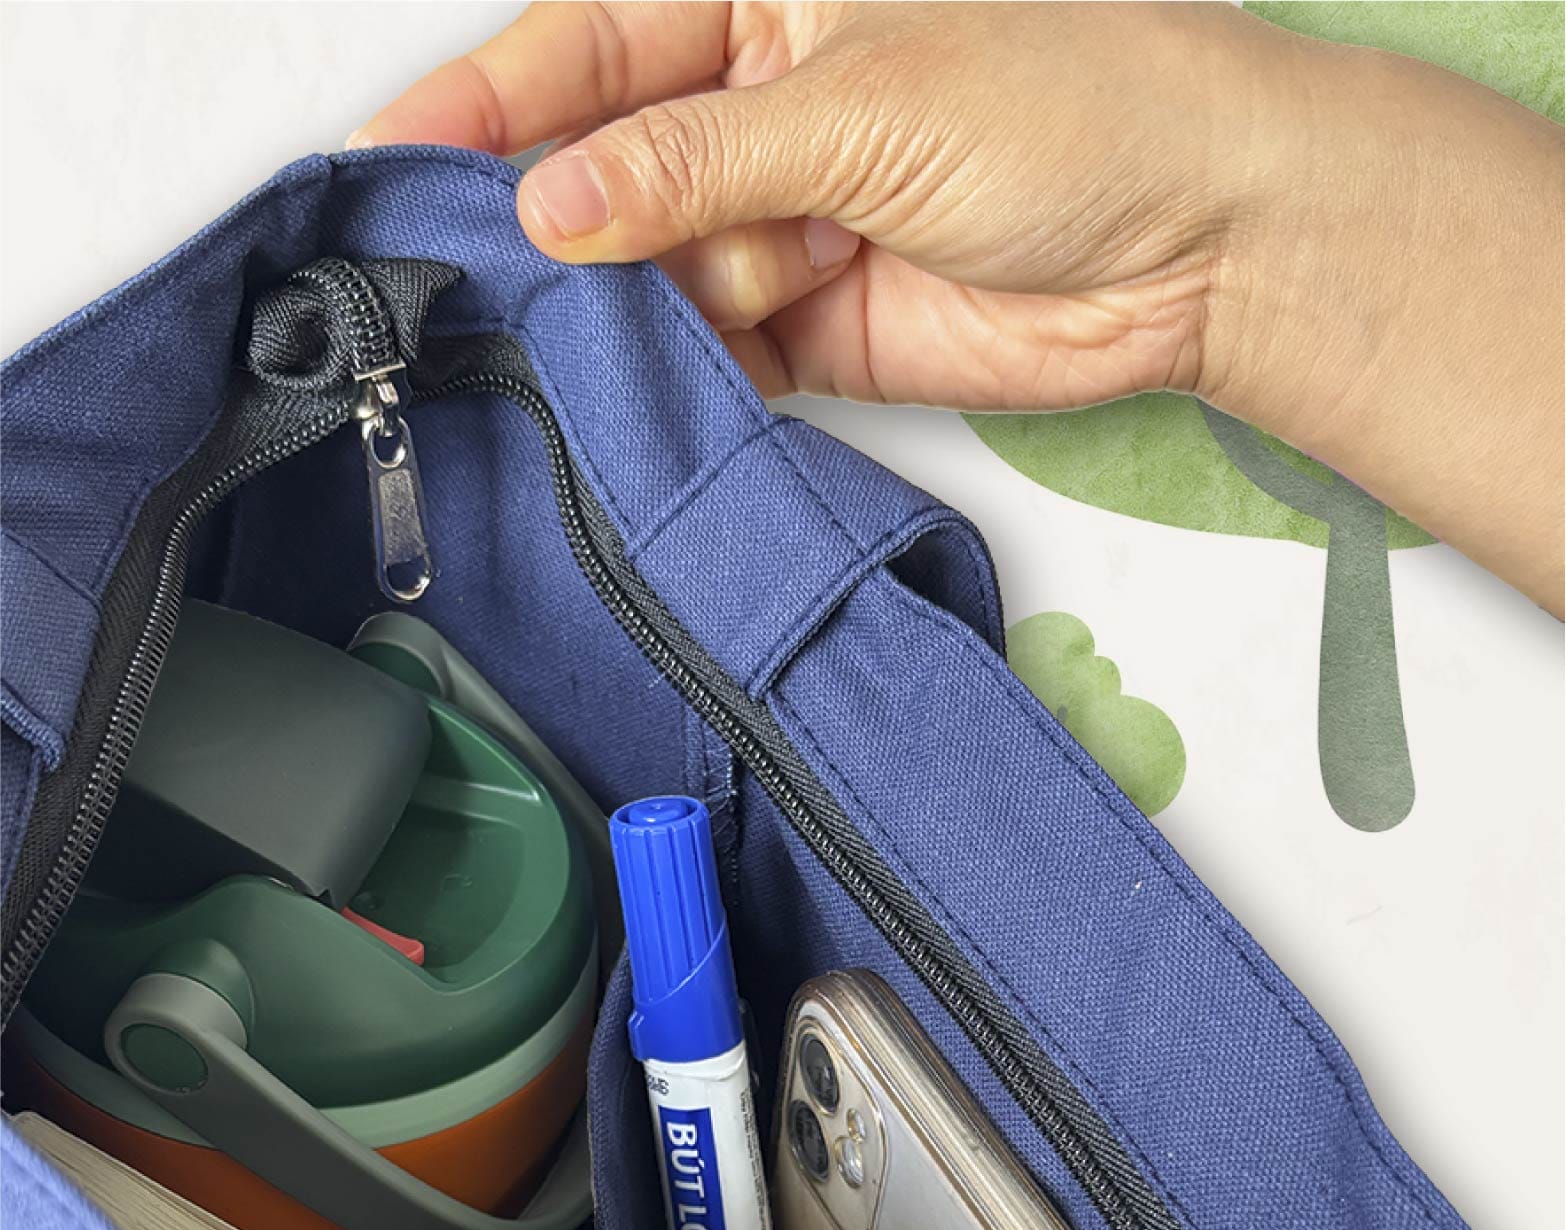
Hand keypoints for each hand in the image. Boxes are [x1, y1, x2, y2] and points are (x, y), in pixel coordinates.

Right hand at [354, 5, 1561, 606]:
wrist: (1203, 241)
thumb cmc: (1075, 103)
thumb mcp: (862, 103)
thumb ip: (695, 161)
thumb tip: (554, 206)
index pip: (585, 46)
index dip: (484, 105)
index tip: (392, 162)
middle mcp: (760, 105)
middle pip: (603, 167)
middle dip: (551, 226)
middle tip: (466, 281)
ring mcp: (783, 219)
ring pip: (651, 275)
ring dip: (638, 312)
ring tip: (641, 331)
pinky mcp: (815, 327)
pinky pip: (714, 357)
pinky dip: (692, 378)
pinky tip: (676, 385)